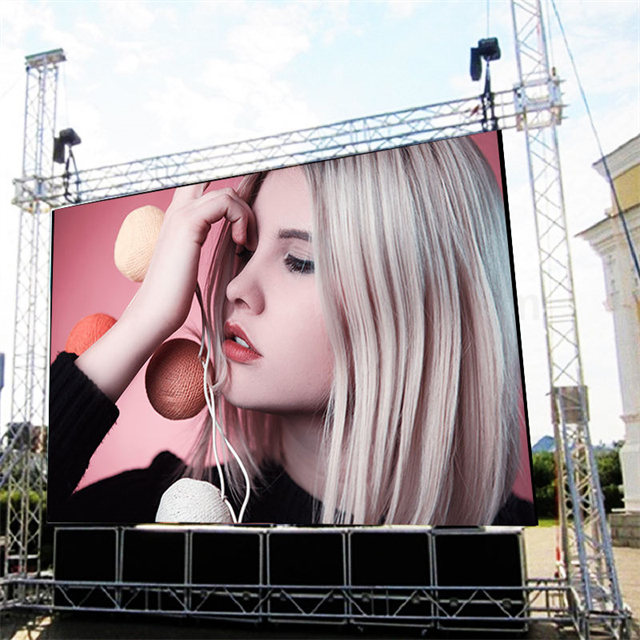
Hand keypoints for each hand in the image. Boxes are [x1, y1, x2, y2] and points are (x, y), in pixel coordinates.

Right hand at [75, 182, 254, 401]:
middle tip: (246, 230)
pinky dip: (241, 219)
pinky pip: (226, 203)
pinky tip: (239, 243)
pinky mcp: (189, 224)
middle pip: (215, 178)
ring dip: (245, 215)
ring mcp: (181, 214)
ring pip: (226, 191)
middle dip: (241, 198)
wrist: (155, 311)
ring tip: (244, 243)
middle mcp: (177, 209)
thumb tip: (232, 238)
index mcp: (179, 217)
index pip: (204, 184)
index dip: (230, 195)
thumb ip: (205, 242)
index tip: (244, 221)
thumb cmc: (176, 293)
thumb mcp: (193, 261)